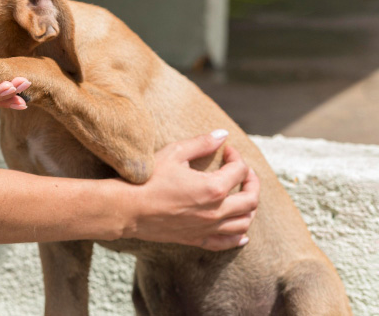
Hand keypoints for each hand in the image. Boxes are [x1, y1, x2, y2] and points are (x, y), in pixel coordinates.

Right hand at [123, 130, 259, 250]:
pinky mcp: (197, 239)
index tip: (226, 151)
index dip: (236, 157)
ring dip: (249, 208)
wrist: (127, 209)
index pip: (239, 170)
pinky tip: (242, 232)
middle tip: (244, 171)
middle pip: (251, 199)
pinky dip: (238, 237)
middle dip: (251, 182)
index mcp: (213, 188)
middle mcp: (216, 211)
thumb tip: (223, 134)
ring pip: (244, 222)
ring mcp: (208, 228)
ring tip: (242, 196)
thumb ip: (202, 143)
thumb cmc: (148, 179)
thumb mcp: (174, 153)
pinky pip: (227, 243)